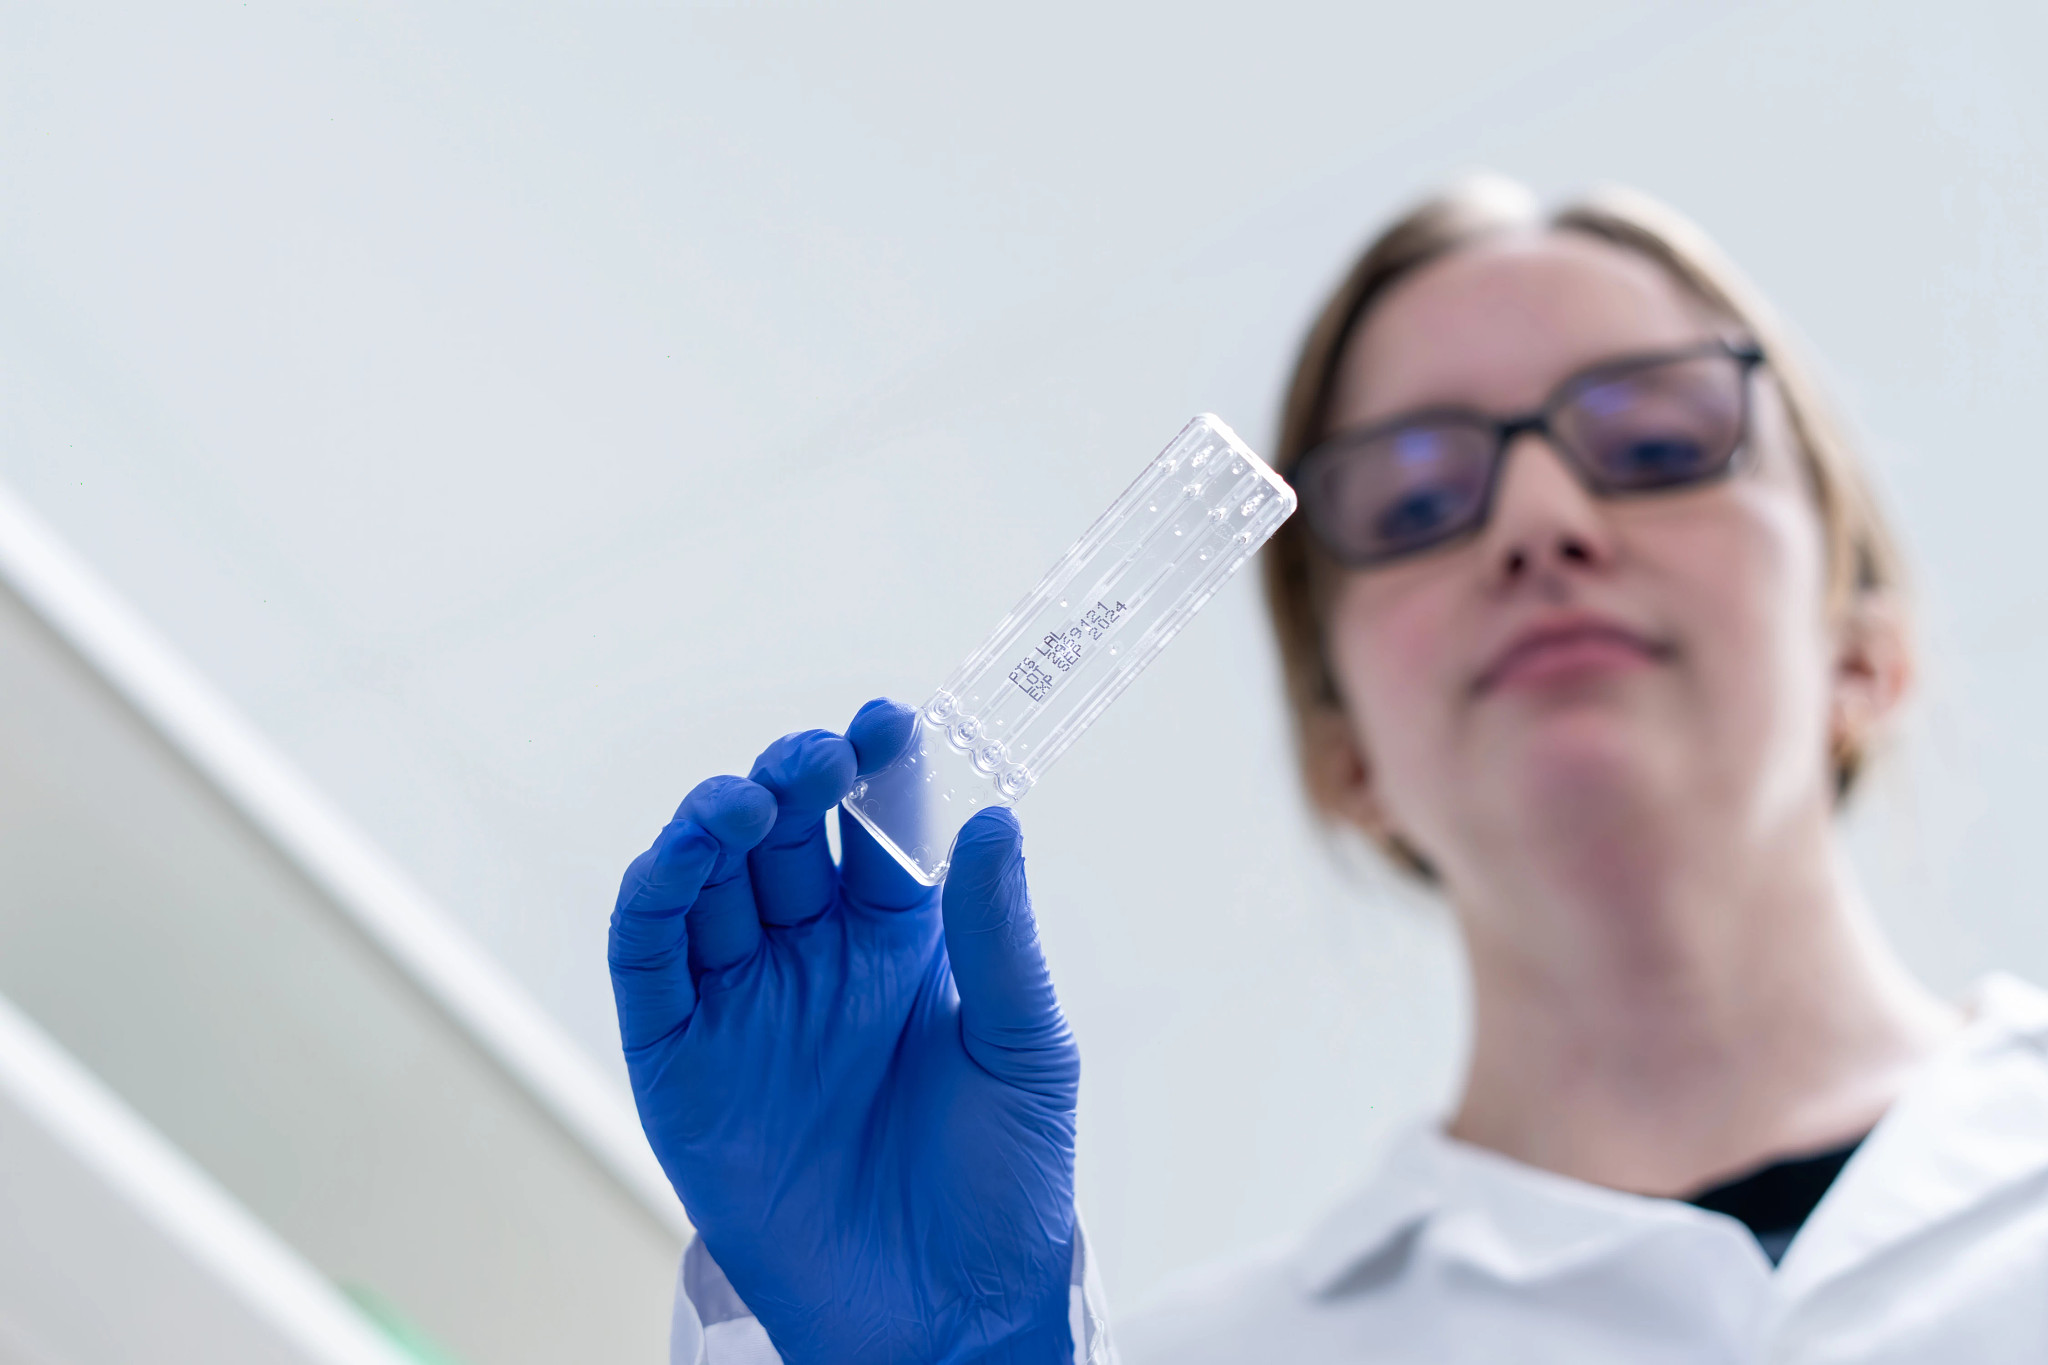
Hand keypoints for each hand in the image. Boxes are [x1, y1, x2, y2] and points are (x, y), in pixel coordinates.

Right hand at [609, 699, 1078, 1364]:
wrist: (946, 1315)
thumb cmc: (1002, 1185)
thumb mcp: (1022, 1048)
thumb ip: (995, 936)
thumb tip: (995, 818)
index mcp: (899, 944)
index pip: (874, 827)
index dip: (876, 767)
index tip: (888, 717)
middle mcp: (814, 961)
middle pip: (784, 837)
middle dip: (793, 781)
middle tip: (816, 759)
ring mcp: (743, 1007)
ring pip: (706, 882)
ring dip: (714, 825)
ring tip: (748, 803)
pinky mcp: (679, 1061)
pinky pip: (649, 961)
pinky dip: (653, 899)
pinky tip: (682, 857)